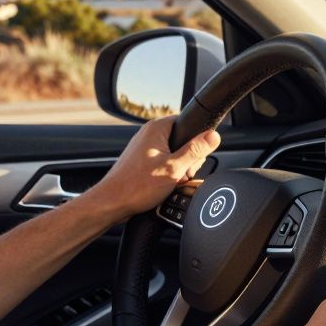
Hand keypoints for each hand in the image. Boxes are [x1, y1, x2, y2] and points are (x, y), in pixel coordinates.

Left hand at [84, 116, 220, 222]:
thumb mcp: (175, 168)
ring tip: (170, 182)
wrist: (112, 203)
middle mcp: (149, 134)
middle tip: (181, 173)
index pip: (187, 123)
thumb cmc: (136, 186)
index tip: (195, 155)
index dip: (196, 140)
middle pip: (183, 141)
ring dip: (178, 170)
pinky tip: (163, 186)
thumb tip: (213, 136)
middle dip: (187, 160)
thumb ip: (196, 150)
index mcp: (156, 129)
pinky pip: (164, 164)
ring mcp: (144, 148)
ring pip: (174, 155)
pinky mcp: (142, 162)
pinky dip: (167, 175)